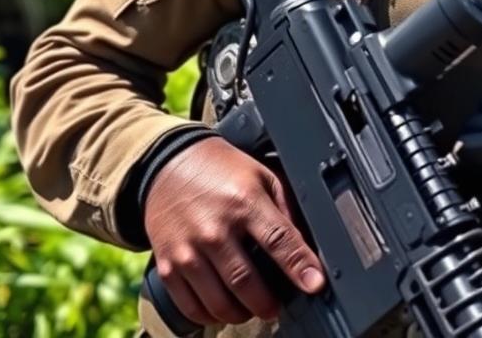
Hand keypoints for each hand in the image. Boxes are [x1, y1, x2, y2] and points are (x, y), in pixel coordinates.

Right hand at [143, 136, 324, 325]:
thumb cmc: (221, 170)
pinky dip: (210, 316)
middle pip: (246, 281)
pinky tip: (222, 308)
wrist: (168, 164)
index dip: (299, 265)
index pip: (278, 240)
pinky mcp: (167, 265)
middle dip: (267, 303)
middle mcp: (215, 229)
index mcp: (244, 201)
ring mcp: (188, 250)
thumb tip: (304, 241)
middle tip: (276, 306)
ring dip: (241, 314)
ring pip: (219, 301)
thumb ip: (283, 206)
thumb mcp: (261, 174)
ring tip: (251, 309)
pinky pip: (191, 306)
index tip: (314, 284)